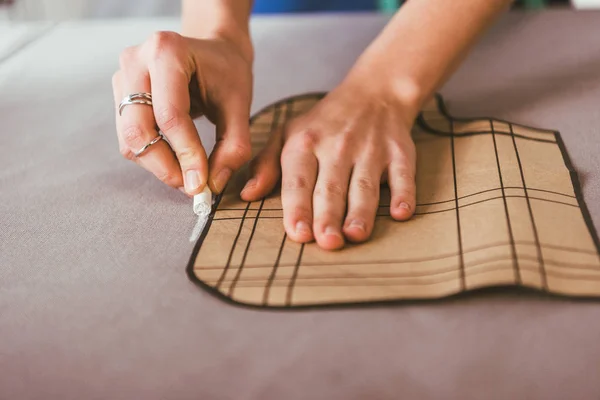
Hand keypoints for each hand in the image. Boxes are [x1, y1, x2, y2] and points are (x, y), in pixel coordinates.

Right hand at [112, 31, 252, 194]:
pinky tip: (176, 158)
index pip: (170, 115)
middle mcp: (136, 60)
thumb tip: (213, 185)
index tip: (201, 184)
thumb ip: (233, 146)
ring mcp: (122, 77)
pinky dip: (152, 157)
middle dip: (165, 166)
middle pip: (138, 129)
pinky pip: (128, 139)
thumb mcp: (240, 106)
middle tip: (192, 186)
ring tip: (188, 174)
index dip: (186, 154)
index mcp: (167, 51)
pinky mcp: (119, 96)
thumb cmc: (227, 73)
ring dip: (158, 165)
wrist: (212, 52)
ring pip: (130, 139)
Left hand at [241, 71, 419, 249]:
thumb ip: (266, 165)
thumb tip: (247, 194)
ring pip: (364, 184)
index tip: (297, 233)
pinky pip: (403, 175)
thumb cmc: (324, 123)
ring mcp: (371, 149)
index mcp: (305, 143)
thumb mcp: (288, 134)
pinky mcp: (399, 152)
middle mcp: (337, 146)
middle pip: (331, 187)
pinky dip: (404, 193)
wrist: (374, 93)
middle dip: (328, 215)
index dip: (298, 207)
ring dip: (361, 210)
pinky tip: (401, 213)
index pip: (298, 180)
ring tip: (356, 235)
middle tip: (327, 242)